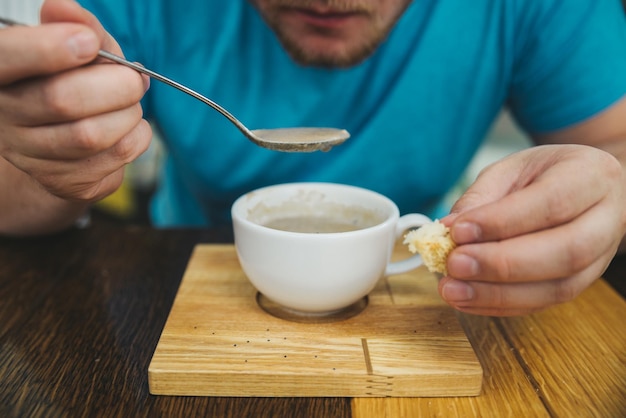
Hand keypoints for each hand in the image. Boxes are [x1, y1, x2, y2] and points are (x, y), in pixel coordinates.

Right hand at [0, 0, 150, 202]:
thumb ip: (74, 25)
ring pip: (93, 135)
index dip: (46, 50)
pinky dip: (138, 136)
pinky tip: (129, 127)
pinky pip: (116, 157)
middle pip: (62, 100)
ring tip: (130, 103)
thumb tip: (62, 8)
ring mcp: (30, 156)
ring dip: (129, 113)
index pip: (3, 58)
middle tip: (134, 78)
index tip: (88, 44)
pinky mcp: (64, 182)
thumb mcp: (74, 45)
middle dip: (116, 85)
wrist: (66, 141)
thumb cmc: (71, 81)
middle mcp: (4, 118)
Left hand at [440, 144, 625, 315]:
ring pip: (559, 287)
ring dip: (498, 294)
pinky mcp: (582, 284)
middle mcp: (607, 219)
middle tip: (454, 264)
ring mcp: (601, 257)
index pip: (552, 203)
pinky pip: (544, 303)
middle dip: (502, 264)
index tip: (457, 231)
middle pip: (565, 251)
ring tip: (452, 289)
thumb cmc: (543, 175)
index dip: (503, 221)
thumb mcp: (510, 169)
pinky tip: (466, 299)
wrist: (579, 188)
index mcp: (592, 175)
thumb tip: (449, 230)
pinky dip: (500, 305)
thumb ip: (480, 197)